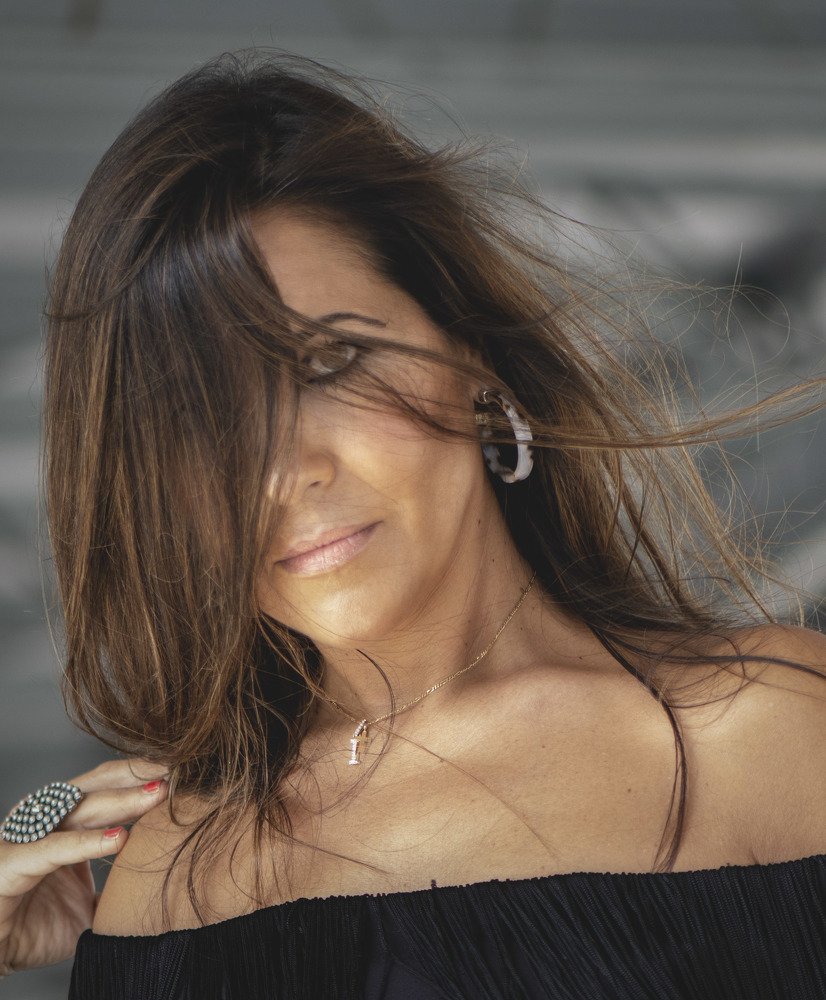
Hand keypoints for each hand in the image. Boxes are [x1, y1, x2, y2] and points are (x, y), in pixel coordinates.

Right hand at [0, 757, 169, 974]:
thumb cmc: (34, 926)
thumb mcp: (91, 905)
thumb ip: (120, 888)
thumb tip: (161, 884)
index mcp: (64, 823)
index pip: (108, 788)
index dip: (142, 778)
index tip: (183, 773)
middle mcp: (45, 822)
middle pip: (97, 786)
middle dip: (137, 775)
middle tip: (177, 771)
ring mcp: (26, 838)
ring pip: (79, 808)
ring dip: (121, 801)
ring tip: (158, 795)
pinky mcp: (11, 863)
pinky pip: (52, 849)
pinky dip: (86, 842)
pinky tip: (119, 839)